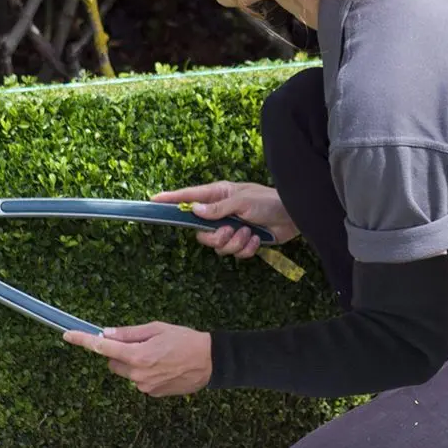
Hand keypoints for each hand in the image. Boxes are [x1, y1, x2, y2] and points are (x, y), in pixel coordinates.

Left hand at [63, 322, 211, 397]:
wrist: (210, 362)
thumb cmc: (185, 340)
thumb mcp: (157, 328)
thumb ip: (130, 333)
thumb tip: (107, 333)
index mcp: (137, 355)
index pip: (102, 348)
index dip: (83, 341)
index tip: (68, 335)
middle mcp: (137, 374)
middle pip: (113, 363)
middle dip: (118, 352)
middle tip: (139, 342)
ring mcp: (144, 387)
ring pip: (126, 372)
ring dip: (133, 363)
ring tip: (157, 354)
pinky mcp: (153, 394)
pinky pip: (139, 380)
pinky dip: (144, 372)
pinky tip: (163, 365)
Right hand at [151, 180, 298, 258]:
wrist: (293, 216)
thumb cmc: (268, 201)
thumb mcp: (241, 201)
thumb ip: (217, 208)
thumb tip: (194, 209)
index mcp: (218, 195)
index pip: (189, 197)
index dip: (172, 199)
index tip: (154, 200)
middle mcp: (221, 212)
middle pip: (202, 232)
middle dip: (216, 237)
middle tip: (231, 231)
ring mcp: (231, 227)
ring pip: (218, 246)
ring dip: (235, 243)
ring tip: (249, 233)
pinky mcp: (242, 241)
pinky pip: (235, 253)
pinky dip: (246, 248)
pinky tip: (257, 239)